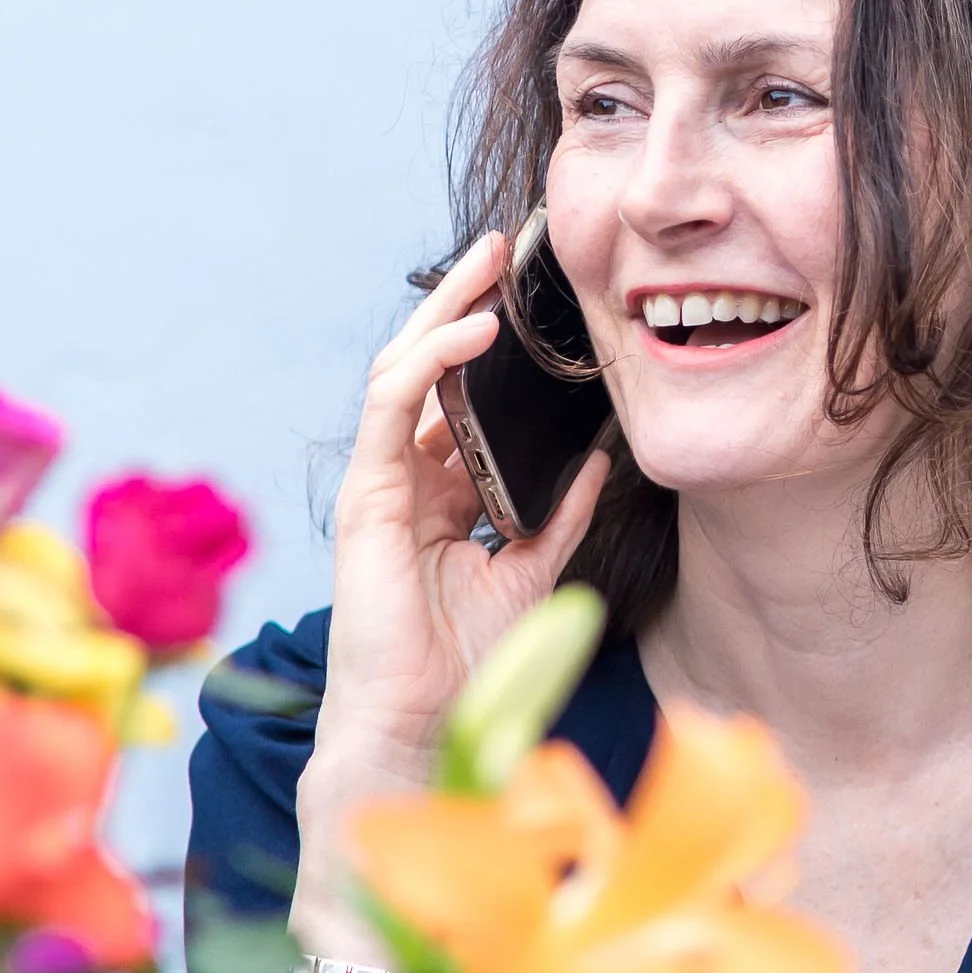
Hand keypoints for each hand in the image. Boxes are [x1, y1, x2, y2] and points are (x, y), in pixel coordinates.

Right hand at [311, 232, 610, 800]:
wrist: (420, 723)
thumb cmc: (464, 662)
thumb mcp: (533, 571)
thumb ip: (562, 513)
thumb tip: (604, 457)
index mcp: (439, 495)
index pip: (459, 399)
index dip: (487, 348)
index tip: (528, 301)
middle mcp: (405, 480)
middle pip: (427, 370)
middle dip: (460, 304)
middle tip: (500, 250)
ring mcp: (381, 483)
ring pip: (402, 371)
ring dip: (443, 312)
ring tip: (486, 268)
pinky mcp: (367, 493)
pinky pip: (391, 405)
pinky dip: (431, 361)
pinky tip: (473, 331)